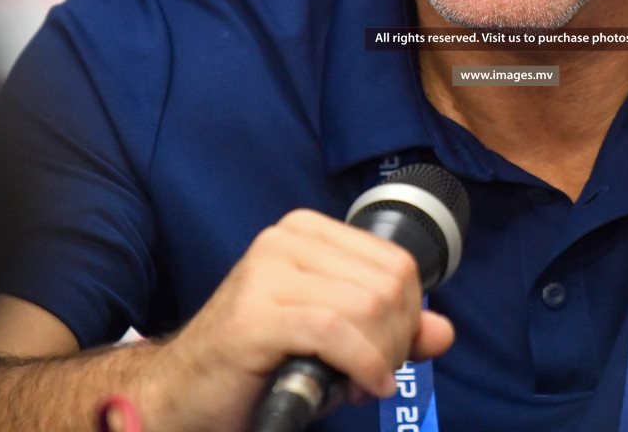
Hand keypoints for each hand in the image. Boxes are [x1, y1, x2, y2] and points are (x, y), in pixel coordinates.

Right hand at [140, 208, 454, 431]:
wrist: (183, 394)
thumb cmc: (259, 363)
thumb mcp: (335, 339)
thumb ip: (390, 330)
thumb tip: (444, 332)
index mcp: (305, 232)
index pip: (397, 263)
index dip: (407, 317)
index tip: (385, 354)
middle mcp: (284, 240)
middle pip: (388, 284)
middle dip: (394, 342)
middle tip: (370, 375)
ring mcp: (265, 273)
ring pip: (367, 307)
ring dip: (377, 359)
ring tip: (355, 384)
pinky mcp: (254, 316)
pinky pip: (335, 331)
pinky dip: (362, 365)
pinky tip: (358, 387)